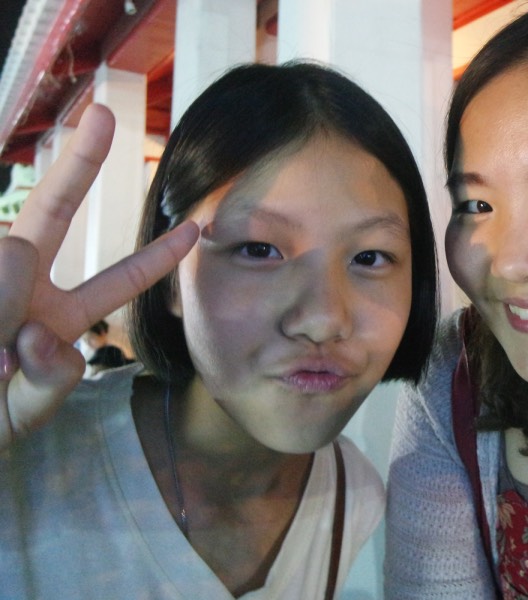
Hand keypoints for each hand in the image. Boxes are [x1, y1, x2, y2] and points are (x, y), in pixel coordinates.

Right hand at [0, 104, 198, 449]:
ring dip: (2, 318)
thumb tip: (39, 333)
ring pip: (6, 256)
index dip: (156, 257)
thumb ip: (48, 381)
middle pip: (51, 213)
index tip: (195, 227)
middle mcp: (21, 288)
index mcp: (58, 319)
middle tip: (107, 115)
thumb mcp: (24, 412)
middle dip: (80, 165)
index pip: (116, 282)